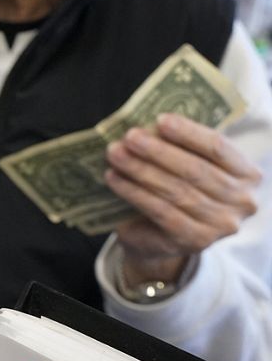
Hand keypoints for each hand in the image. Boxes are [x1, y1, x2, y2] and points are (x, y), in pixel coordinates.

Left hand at [106, 113, 261, 283]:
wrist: (162, 236)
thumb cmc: (177, 187)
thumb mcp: (185, 163)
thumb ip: (177, 146)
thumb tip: (146, 126)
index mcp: (247, 174)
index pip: (219, 148)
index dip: (189, 133)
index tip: (160, 120)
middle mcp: (242, 201)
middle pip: (195, 170)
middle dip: (158, 151)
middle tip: (129, 136)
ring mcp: (221, 224)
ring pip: (176, 191)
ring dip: (141, 169)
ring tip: (115, 154)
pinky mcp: (195, 240)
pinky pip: (161, 211)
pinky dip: (134, 192)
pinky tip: (114, 178)